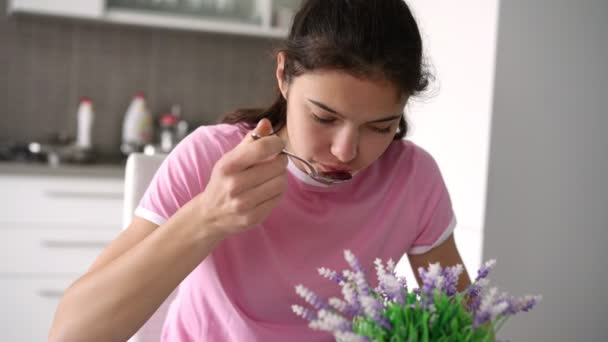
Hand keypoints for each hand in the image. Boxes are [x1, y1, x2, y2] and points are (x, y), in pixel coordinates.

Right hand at [194, 119, 287, 236]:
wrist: (210, 214)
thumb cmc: (224, 180)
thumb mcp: (231, 158)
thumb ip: (250, 140)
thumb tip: (266, 123)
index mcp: (228, 166)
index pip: (261, 148)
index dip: (276, 143)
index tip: (277, 144)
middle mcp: (234, 185)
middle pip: (276, 166)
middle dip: (280, 160)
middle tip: (276, 161)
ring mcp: (243, 203)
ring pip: (281, 182)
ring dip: (281, 176)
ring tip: (272, 176)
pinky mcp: (253, 217)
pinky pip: (278, 198)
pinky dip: (278, 191)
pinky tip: (268, 190)